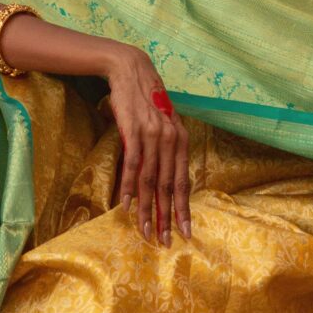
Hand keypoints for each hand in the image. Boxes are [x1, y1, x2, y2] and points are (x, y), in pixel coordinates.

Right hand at [103, 46, 191, 245]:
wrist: (131, 71)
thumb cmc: (146, 100)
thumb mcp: (163, 124)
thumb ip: (167, 148)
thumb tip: (165, 178)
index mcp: (181, 140)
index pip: (183, 182)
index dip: (183, 208)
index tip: (185, 232)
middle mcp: (171, 139)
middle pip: (168, 186)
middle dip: (167, 217)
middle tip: (164, 241)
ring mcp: (153, 136)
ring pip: (151, 181)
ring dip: (147, 209)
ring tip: (145, 231)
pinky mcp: (134, 131)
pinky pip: (133, 165)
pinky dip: (130, 187)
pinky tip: (127, 206)